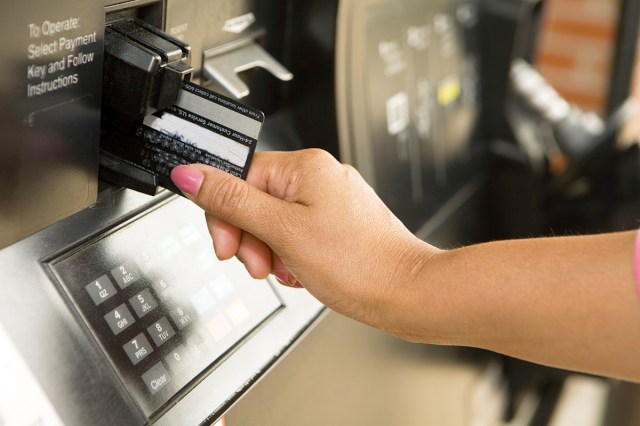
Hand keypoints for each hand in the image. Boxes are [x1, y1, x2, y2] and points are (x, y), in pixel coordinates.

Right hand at [171, 149, 436, 329]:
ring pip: (273, 223)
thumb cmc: (359, 263)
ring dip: (270, 252)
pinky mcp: (337, 225)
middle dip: (250, 239)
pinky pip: (296, 236)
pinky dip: (290, 256)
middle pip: (254, 202)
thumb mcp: (282, 231)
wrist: (406, 293)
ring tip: (288, 269)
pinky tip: (302, 271)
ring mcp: (330, 202)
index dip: (225, 215)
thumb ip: (232, 201)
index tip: (227, 245)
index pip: (238, 177)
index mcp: (305, 166)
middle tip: (260, 264)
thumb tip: (190, 174)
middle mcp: (319, 177)